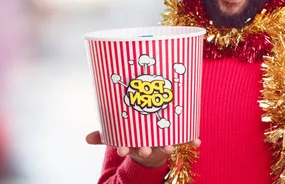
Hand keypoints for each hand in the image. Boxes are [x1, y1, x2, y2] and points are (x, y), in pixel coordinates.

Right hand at [86, 131, 200, 167]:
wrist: (153, 146)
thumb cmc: (134, 134)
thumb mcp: (118, 134)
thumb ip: (104, 135)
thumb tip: (87, 138)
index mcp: (133, 143)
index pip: (126, 147)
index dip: (123, 148)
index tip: (121, 149)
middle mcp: (147, 144)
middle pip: (145, 147)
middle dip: (145, 149)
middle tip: (145, 149)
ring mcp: (161, 143)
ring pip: (164, 145)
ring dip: (168, 146)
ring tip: (170, 146)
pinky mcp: (174, 140)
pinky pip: (184, 141)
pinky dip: (191, 141)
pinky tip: (197, 141)